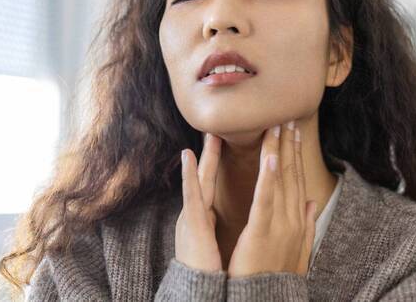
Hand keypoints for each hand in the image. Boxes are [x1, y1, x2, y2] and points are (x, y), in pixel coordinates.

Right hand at [175, 132, 223, 271]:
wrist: (195, 292)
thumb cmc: (205, 272)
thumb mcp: (212, 242)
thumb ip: (214, 225)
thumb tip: (228, 213)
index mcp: (204, 217)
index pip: (213, 184)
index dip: (218, 164)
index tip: (226, 143)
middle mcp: (195, 213)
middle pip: (207, 177)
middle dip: (212, 153)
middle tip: (219, 129)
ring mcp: (191, 217)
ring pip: (199, 181)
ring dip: (204, 157)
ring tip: (209, 134)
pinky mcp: (191, 224)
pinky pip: (191, 196)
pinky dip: (188, 175)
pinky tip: (187, 157)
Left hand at [227, 121, 316, 277]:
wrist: (267, 301)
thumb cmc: (277, 276)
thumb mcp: (299, 251)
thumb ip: (307, 225)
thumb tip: (313, 203)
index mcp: (298, 220)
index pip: (297, 179)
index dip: (296, 154)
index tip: (294, 132)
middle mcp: (293, 218)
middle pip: (291, 174)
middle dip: (289, 145)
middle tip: (287, 118)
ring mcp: (280, 224)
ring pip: (280, 181)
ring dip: (280, 151)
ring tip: (278, 126)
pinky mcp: (262, 232)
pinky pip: (266, 200)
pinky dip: (269, 178)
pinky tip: (271, 158)